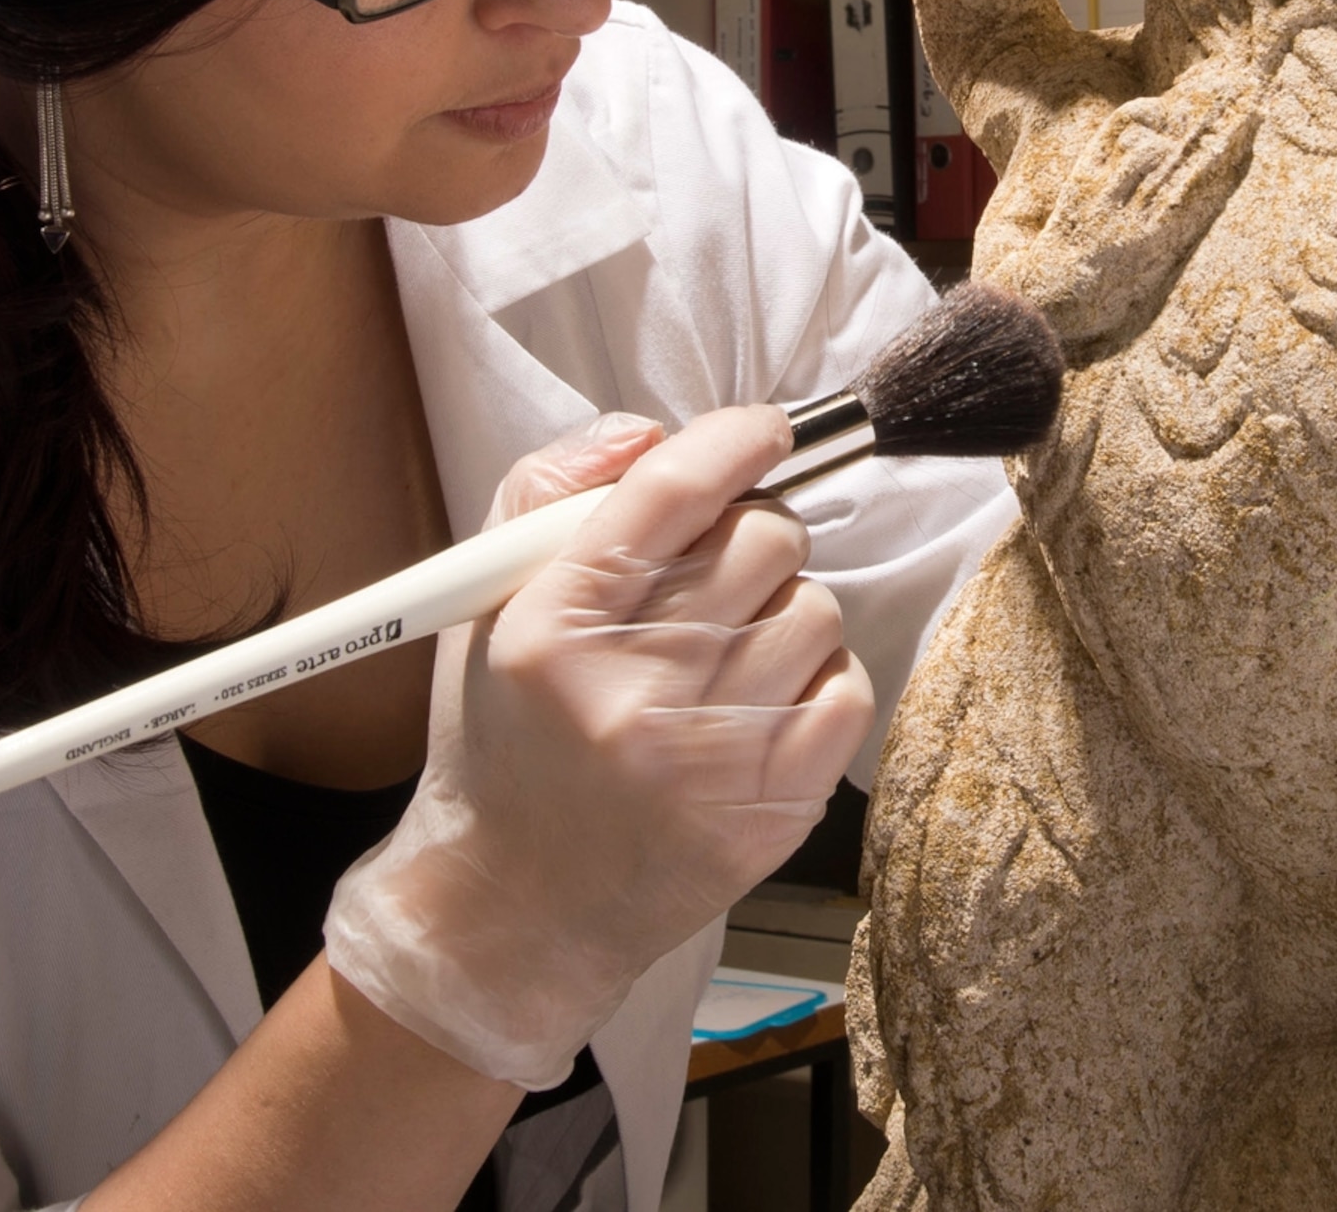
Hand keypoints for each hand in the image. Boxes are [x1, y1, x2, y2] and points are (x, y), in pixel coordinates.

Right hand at [322, 407, 872, 1086]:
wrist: (517, 909)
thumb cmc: (510, 736)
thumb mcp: (488, 601)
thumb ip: (554, 490)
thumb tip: (655, 431)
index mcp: (552, 629)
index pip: (668, 494)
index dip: (734, 440)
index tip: (764, 428)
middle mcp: (631, 694)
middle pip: (764, 539)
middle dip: (753, 530)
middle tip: (721, 565)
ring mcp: (708, 760)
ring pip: (816, 607)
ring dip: (785, 605)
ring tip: (728, 644)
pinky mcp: (770, 812)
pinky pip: (848, 689)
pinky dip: (817, 677)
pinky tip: (760, 697)